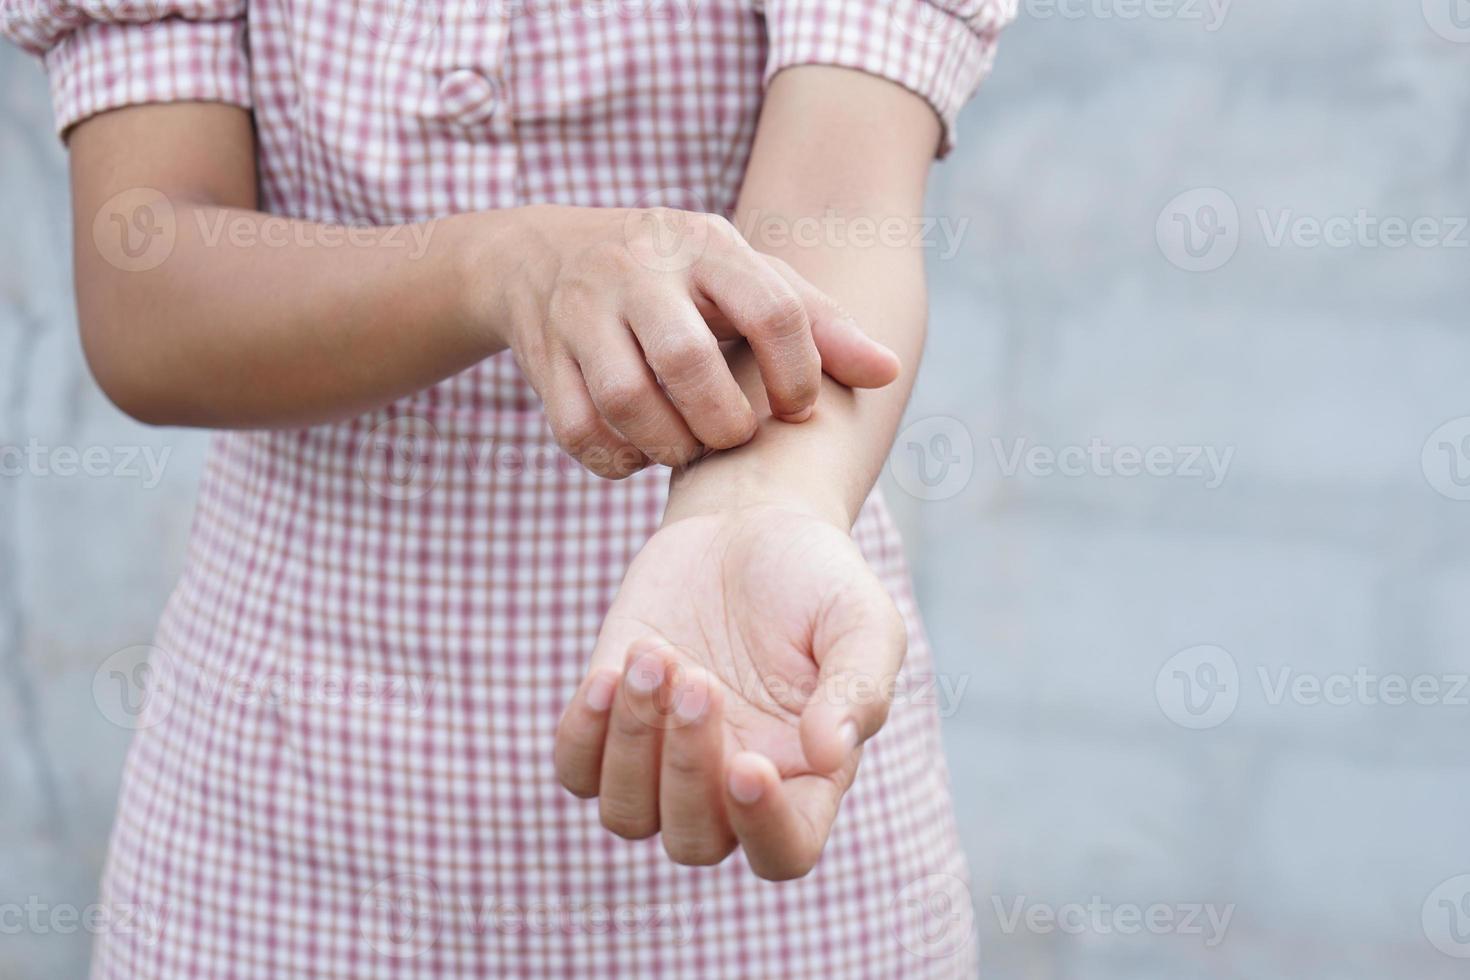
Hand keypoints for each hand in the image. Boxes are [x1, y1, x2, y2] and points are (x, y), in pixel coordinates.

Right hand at [489, 206, 899, 477]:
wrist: (545, 255)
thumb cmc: (677, 279)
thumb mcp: (745, 279)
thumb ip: (817, 323)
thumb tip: (888, 372)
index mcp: (706, 246)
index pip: (772, 309)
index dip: (798, 374)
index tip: (797, 410)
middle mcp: (639, 272)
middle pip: (688, 361)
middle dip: (723, 421)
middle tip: (733, 436)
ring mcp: (583, 312)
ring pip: (626, 399)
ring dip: (669, 445)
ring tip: (689, 447)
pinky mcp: (545, 358)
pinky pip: (579, 429)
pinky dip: (617, 457)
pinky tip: (641, 449)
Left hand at [553, 505, 906, 878]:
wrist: (748, 526)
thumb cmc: (816, 578)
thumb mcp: (861, 618)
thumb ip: (859, 687)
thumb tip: (830, 753)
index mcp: (806, 774)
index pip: (784, 850)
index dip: (761, 827)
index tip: (746, 762)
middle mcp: (731, 782)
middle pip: (695, 841)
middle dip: (685, 766)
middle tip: (699, 678)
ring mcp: (666, 759)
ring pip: (628, 815)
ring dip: (630, 744)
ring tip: (656, 656)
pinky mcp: (615, 721)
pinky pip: (577, 772)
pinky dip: (582, 734)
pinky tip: (610, 671)